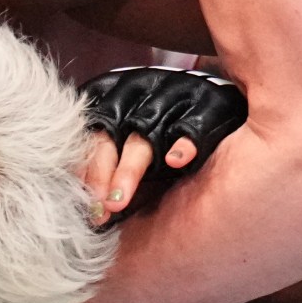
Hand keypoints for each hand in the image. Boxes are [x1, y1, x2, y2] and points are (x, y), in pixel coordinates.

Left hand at [81, 66, 249, 221]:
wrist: (221, 99)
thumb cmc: (169, 127)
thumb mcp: (134, 137)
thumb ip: (109, 161)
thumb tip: (84, 203)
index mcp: (116, 96)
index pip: (90, 133)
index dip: (82, 167)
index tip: (80, 201)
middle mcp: (140, 94)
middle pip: (110, 134)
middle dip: (99, 173)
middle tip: (95, 208)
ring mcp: (173, 99)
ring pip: (144, 136)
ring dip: (128, 170)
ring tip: (117, 201)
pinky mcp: (208, 105)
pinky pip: (192, 127)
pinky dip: (184, 145)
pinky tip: (175, 162)